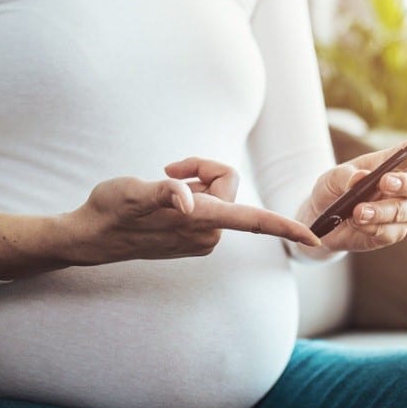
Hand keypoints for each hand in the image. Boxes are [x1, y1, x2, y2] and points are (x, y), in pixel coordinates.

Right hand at [63, 158, 319, 265]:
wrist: (91, 236)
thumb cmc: (109, 210)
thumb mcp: (131, 191)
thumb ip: (163, 192)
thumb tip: (187, 202)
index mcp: (201, 222)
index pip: (254, 222)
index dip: (286, 227)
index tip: (316, 237)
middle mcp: (208, 233)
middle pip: (229, 186)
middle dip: (204, 170)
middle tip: (170, 170)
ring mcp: (202, 237)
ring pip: (217, 194)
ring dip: (194, 182)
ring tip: (163, 188)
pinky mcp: (194, 235)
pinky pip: (207, 204)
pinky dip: (190, 193)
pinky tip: (165, 199)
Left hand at [300, 122, 406, 252]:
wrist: (322, 218)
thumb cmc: (336, 188)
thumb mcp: (334, 176)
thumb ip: (347, 175)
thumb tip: (360, 178)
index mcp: (402, 160)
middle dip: (403, 183)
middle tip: (384, 182)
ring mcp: (406, 211)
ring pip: (404, 212)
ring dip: (381, 211)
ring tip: (358, 212)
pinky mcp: (395, 233)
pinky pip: (390, 232)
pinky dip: (372, 227)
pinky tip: (357, 223)